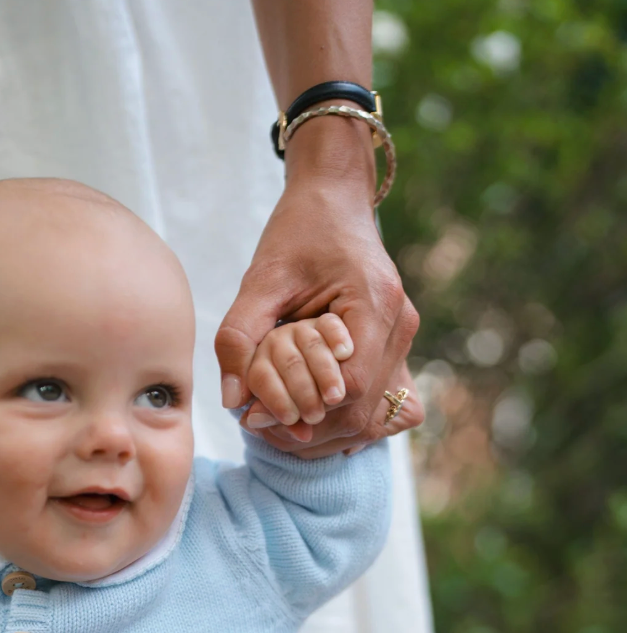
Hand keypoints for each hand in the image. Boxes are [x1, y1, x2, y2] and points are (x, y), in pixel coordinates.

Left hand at [216, 177, 418, 449]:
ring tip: (279, 426)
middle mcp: (399, 325)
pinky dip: (345, 419)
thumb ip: (239, 336)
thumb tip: (231, 400)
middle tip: (261, 427)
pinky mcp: (395, 345)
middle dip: (312, 432)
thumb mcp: (260, 278)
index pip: (349, 387)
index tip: (261, 416)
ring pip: (375, 416)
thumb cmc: (297, 232)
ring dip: (327, 433)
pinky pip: (382, 402)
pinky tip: (309, 417)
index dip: (305, 412)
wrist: (335, 198)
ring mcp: (403, 338)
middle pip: (364, 412)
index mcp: (374, 303)